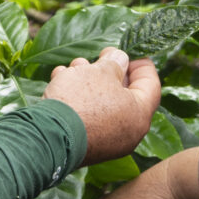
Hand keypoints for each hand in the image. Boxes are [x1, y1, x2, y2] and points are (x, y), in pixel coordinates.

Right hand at [45, 47, 161, 166]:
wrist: (46, 135)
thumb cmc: (80, 100)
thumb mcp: (101, 71)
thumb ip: (115, 63)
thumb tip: (121, 60)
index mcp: (140, 115)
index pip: (151, 84)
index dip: (141, 63)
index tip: (129, 51)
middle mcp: (128, 134)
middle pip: (125, 94)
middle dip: (109, 71)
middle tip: (99, 57)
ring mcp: (107, 143)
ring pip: (104, 104)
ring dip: (90, 81)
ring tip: (74, 66)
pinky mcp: (87, 146)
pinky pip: (90, 118)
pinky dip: (79, 99)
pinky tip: (62, 81)